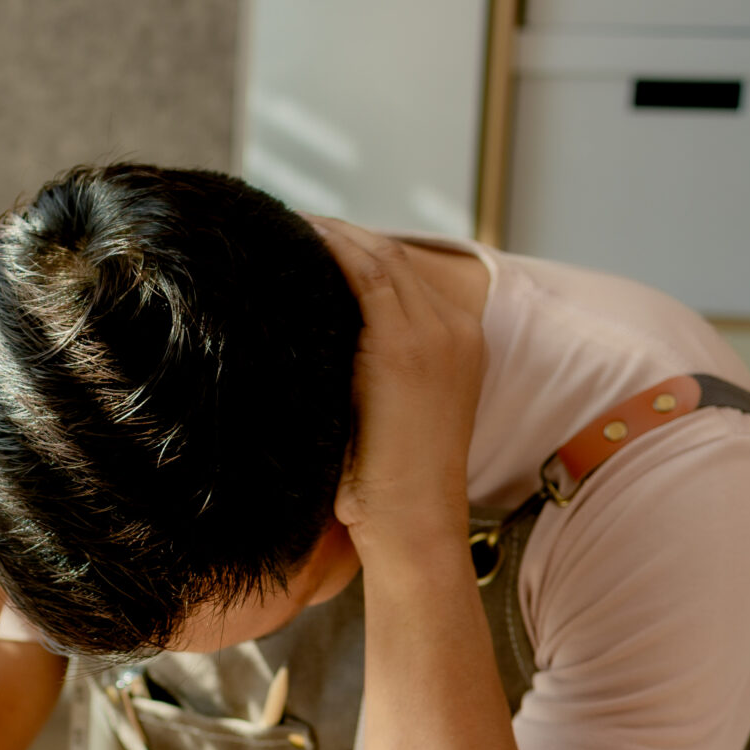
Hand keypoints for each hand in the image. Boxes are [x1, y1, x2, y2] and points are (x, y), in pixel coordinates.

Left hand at [308, 219, 483, 545]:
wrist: (415, 528)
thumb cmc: (393, 492)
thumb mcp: (393, 419)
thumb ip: (376, 377)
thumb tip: (323, 355)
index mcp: (462, 344)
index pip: (407, 278)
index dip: (361, 253)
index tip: (315, 242)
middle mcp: (458, 330)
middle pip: (394, 257)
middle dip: (343, 235)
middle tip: (293, 221)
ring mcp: (436, 334)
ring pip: (379, 257)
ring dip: (332, 235)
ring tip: (287, 222)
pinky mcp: (404, 346)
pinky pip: (365, 275)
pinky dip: (331, 250)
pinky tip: (297, 238)